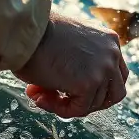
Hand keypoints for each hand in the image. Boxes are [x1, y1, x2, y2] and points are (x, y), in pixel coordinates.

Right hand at [13, 11, 128, 117]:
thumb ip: (81, 60)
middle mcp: (112, 53)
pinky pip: (78, 109)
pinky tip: (39, 97)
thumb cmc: (37, 34)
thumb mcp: (70, 42)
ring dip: (66, 104)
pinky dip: (58, 109)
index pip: (115, 73)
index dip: (94, 87)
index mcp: (109, 39)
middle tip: (63, 98)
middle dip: (89, 100)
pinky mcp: (88, 83)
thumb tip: (72, 85)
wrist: (24, 28)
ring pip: (93, 104)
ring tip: (39, 93)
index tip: (68, 86)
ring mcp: (104, 68)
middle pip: (114, 92)